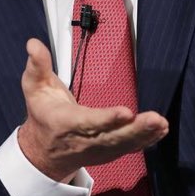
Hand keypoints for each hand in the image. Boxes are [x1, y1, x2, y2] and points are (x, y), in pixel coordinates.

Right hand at [18, 38, 168, 181]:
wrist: (43, 150)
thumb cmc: (42, 113)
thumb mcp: (33, 87)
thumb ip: (37, 65)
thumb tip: (33, 43)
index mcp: (64, 122)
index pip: (88, 121)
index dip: (106, 118)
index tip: (126, 112)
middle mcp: (83, 139)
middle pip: (111, 136)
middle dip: (135, 129)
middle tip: (155, 119)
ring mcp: (97, 149)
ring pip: (123, 144)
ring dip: (144, 134)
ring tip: (161, 124)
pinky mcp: (108, 151)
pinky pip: (129, 147)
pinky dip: (146, 140)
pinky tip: (160, 131)